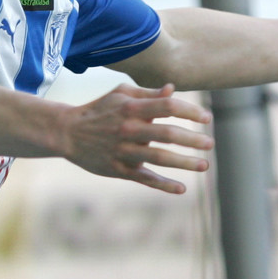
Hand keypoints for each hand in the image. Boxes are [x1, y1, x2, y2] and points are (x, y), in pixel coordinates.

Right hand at [62, 83, 213, 193]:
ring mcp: (123, 151)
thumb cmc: (99, 109)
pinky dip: (163, 184)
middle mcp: (129, 129)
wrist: (67, 132)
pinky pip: (144, 178)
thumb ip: (148, 93)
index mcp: (132, 108)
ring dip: (184, 163)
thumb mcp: (121, 94)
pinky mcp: (118, 169)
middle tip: (210, 144)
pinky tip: (181, 189)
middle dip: (192, 139)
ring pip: (158, 158)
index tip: (207, 118)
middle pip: (167, 134)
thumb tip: (173, 89)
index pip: (168, 107)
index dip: (190, 111)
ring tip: (204, 165)